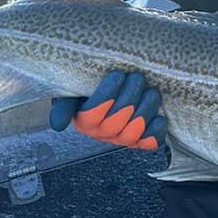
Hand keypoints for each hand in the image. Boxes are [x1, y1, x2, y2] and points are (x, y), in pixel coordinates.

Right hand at [50, 70, 167, 150]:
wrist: (115, 86)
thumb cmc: (93, 86)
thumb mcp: (73, 91)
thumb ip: (63, 104)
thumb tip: (58, 125)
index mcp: (83, 121)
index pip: (91, 115)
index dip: (106, 97)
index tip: (117, 75)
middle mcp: (102, 134)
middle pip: (116, 123)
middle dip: (130, 98)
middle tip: (137, 77)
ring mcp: (122, 138)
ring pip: (134, 132)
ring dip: (145, 110)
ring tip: (151, 91)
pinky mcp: (142, 140)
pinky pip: (150, 142)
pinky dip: (156, 130)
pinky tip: (159, 116)